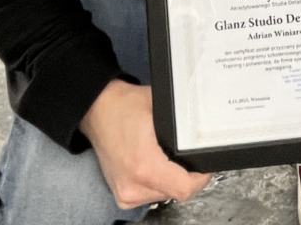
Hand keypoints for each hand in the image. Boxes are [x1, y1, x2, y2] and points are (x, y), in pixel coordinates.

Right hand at [80, 79, 211, 209]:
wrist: (97, 109)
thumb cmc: (124, 105)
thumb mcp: (160, 105)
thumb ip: (180, 121)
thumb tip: (201, 127)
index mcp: (144, 165)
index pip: (184, 187)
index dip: (200, 177)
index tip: (204, 164)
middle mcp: (133, 185)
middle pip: (177, 192)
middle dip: (186, 176)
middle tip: (185, 155)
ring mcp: (126, 193)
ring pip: (165, 195)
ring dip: (171, 180)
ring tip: (166, 158)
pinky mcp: (122, 195)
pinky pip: (151, 195)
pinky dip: (158, 183)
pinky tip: (155, 166)